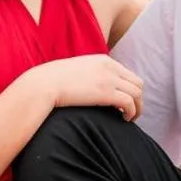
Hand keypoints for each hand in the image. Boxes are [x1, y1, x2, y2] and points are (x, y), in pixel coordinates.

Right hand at [27, 54, 143, 120]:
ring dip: (137, 108)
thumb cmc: (52, 82)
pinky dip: (131, 113)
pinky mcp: (106, 92)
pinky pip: (129, 103)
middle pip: (138, 83)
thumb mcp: (74, 72)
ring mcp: (108, 79)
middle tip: (130, 113)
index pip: (128, 74)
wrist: (42, 84)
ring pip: (137, 94)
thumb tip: (88, 88)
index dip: (130, 91)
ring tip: (129, 119)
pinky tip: (124, 120)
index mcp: (103, 60)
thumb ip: (87, 76)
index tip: (125, 104)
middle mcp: (109, 67)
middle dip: (138, 99)